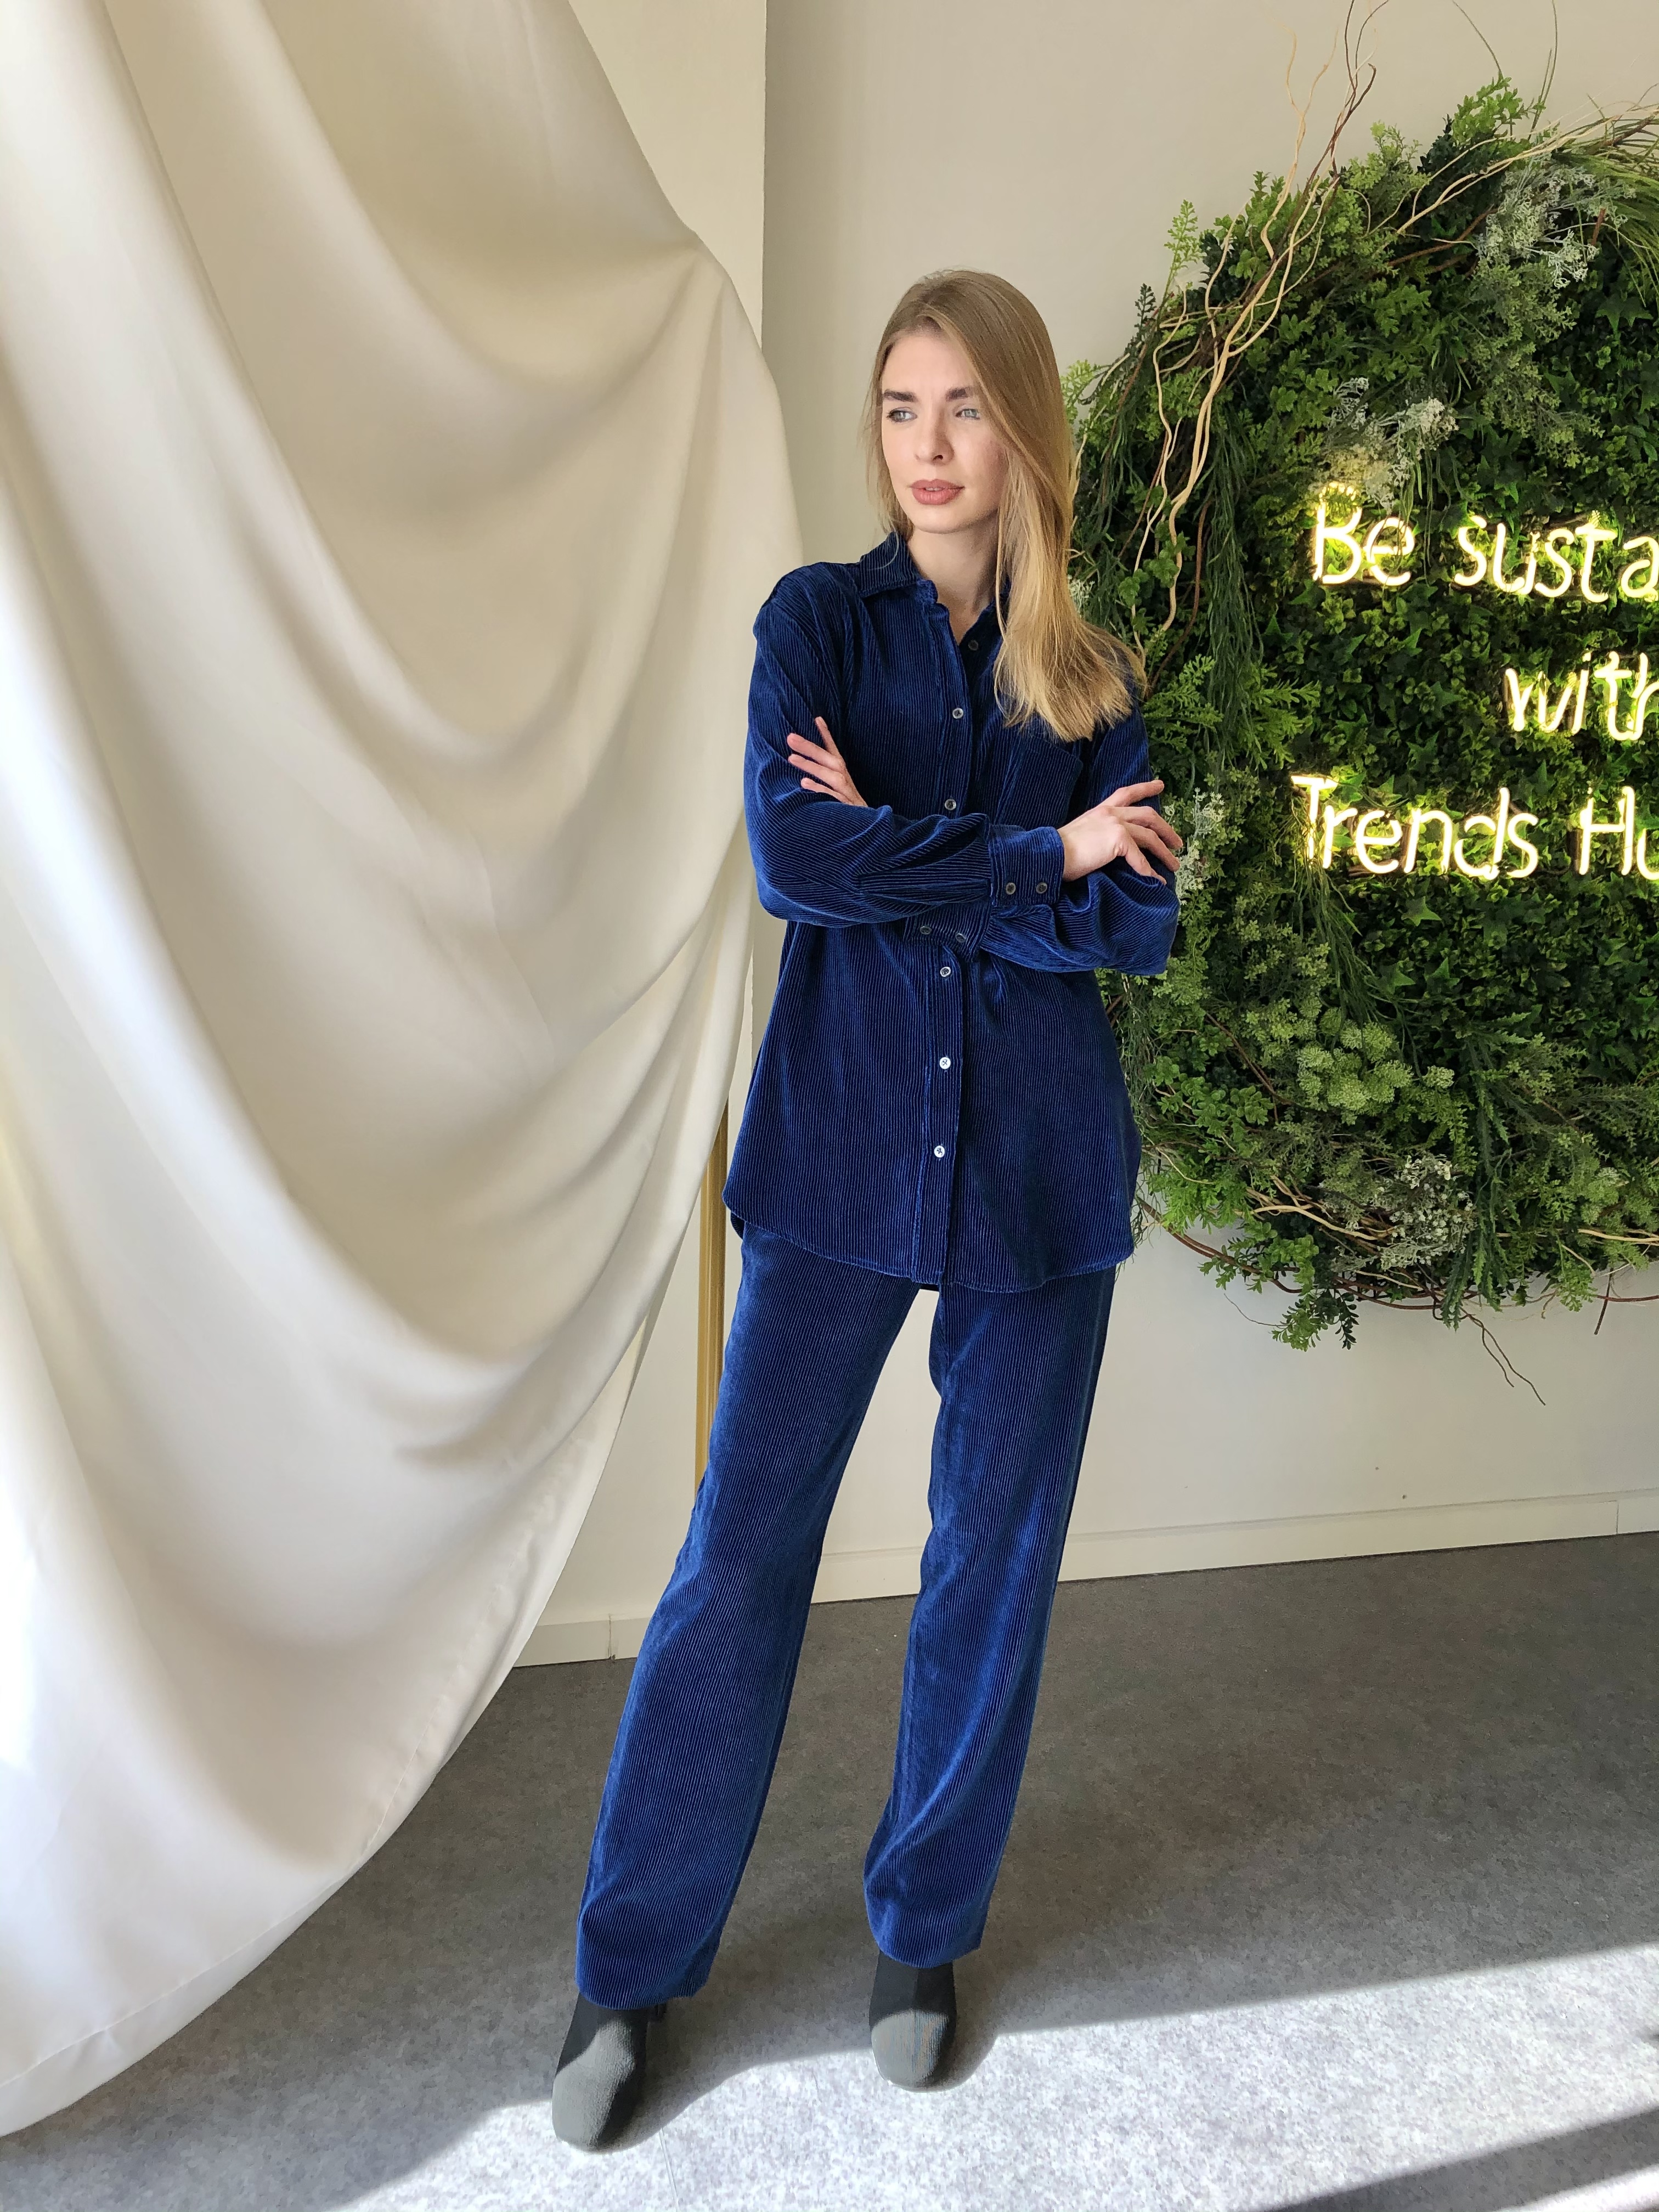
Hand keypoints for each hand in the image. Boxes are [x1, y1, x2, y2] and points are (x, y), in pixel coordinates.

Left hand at [786, 717, 866, 805]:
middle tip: (790, 737)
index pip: (834, 751)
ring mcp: (846, 793)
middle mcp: (845, 781)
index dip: (826, 735)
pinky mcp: (846, 807)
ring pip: (830, 775)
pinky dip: (818, 789)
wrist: (868, 830)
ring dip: (811, 766)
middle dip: (810, 747)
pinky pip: (831, 796)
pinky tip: (803, 784)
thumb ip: (825, 778)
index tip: (816, 719)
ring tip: (791, 758)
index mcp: (842, 775)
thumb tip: (803, 770)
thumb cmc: (848, 809)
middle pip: (830, 759)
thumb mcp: (837, 790)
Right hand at [1057, 778, 1182, 880]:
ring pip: (1149, 836)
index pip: (1127, 793)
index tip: (1160, 785)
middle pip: (1148, 815)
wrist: (1049, 854)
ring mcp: (1115, 825)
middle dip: (1166, 829)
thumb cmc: (1059, 851)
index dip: (1146, 788)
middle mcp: (1111, 814)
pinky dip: (1149, 871)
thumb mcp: (1082, 835)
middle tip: (1177, 842)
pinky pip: (1139, 858)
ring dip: (1164, 852)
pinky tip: (1155, 880)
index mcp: (1101, 811)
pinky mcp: (1117, 840)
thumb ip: (1098, 835)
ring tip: (1174, 864)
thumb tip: (1109, 850)